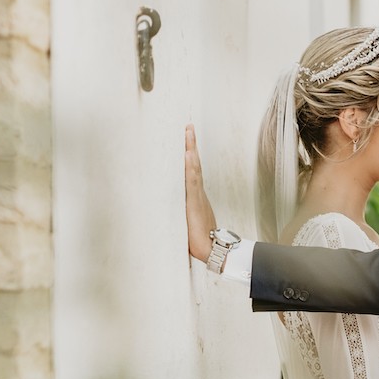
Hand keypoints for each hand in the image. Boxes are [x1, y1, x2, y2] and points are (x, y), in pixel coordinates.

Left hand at [185, 124, 216, 261]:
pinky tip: (189, 155)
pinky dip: (191, 167)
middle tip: (188, 127)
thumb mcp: (186, 225)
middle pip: (194, 164)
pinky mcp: (195, 202)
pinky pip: (193, 182)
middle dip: (191, 145)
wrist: (212, 251)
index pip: (191, 172)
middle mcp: (197, 193)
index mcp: (195, 197)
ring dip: (191, 150)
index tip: (186, 139)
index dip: (189, 155)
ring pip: (194, 169)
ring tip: (188, 133)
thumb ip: (180, 217)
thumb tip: (167, 216)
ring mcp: (197, 196)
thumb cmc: (200, 242)